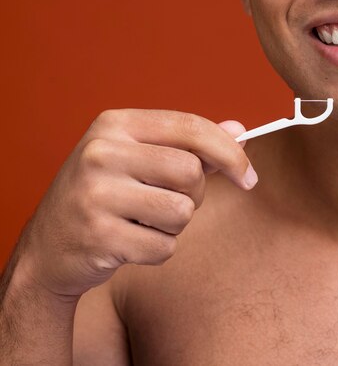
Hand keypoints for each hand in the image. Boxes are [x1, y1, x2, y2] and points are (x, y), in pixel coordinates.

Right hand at [19, 109, 256, 298]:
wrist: (49, 247)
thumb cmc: (105, 196)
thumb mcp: (140, 159)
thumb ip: (191, 145)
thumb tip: (240, 130)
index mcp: (115, 124)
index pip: (191, 127)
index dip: (230, 152)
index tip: (249, 177)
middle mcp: (101, 152)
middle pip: (191, 172)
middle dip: (193, 195)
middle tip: (166, 201)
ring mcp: (96, 194)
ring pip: (182, 212)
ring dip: (174, 226)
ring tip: (142, 221)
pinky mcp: (98, 236)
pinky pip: (164, 248)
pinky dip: (157, 251)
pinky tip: (129, 242)